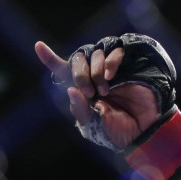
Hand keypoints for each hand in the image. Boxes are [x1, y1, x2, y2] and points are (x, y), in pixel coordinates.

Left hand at [35, 40, 160, 149]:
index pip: (63, 71)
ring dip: (95, 70)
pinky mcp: (126, 64)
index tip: (39, 46)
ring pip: (94, 52)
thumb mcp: (92, 126)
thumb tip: (70, 90)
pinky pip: (114, 51)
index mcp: (81, 90)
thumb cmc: (116, 131)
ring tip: (103, 90)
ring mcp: (109, 69)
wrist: (142, 131)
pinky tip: (110, 76)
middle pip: (77, 59)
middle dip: (79, 74)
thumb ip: (80, 110)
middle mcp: (93, 76)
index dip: (50, 58)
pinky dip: (109, 61)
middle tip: (88, 92)